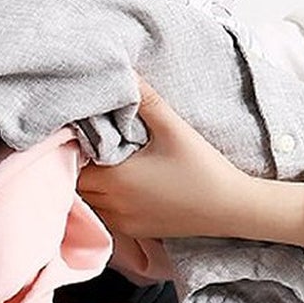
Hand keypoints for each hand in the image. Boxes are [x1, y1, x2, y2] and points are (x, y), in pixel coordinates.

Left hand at [76, 78, 254, 239]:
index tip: (83, 132)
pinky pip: (106, 216)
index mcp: (115, 179)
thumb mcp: (173, 128)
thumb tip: (126, 71)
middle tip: (91, 146)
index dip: (74, 148)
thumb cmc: (202, 167)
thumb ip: (146, 99)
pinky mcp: (134, 231)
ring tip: (104, 165)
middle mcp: (112, 204)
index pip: (74, 165)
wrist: (229, 208)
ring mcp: (122, 222)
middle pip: (76, 186)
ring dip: (90, 186)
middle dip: (79, 166)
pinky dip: (105, 202)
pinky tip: (121, 186)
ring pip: (89, 203)